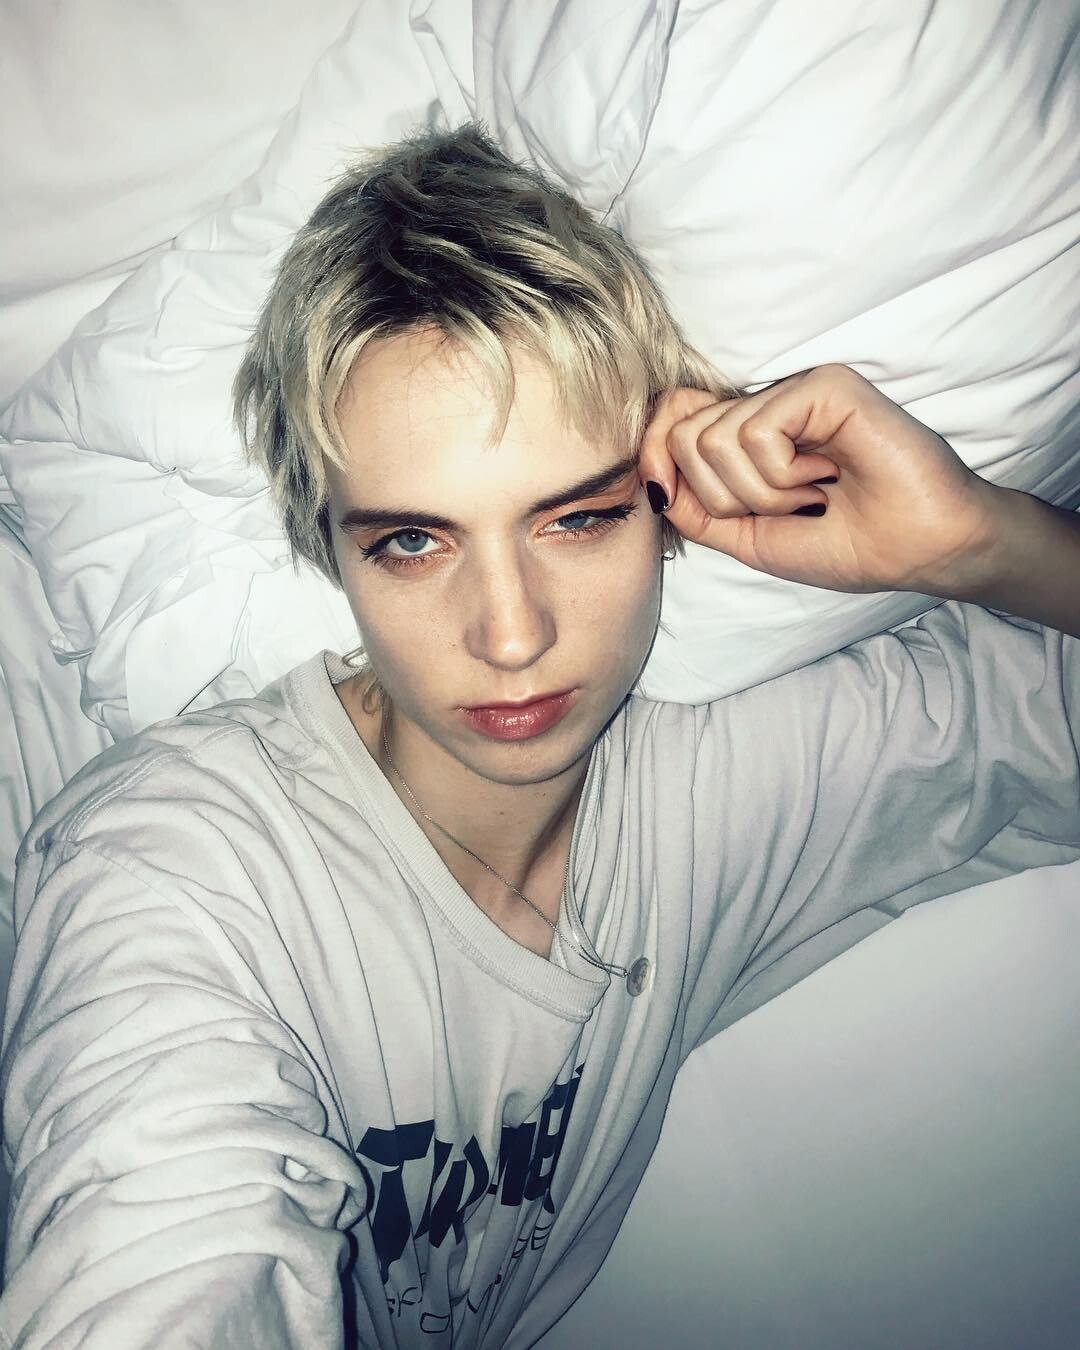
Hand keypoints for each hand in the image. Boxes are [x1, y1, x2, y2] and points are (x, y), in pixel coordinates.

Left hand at [639, 364, 1001, 594]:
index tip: (667, 497)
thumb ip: (695, 507)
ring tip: (813, 492)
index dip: (653, 457)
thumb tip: (649, 478)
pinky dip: (782, 475)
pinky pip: (756, 432)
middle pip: (683, 435)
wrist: (917, 551)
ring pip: (714, 440)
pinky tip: (826, 474)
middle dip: (725, 497)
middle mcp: (768, 403)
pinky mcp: (822, 385)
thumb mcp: (748, 537)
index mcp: (748, 433)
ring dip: (763, 493)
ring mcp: (795, 389)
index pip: (670, 419)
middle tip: (786, 506)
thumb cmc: (846, 543)